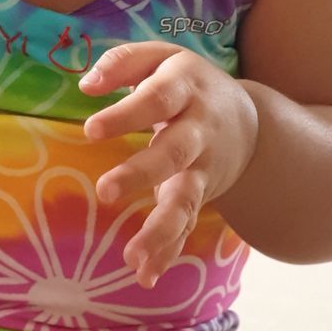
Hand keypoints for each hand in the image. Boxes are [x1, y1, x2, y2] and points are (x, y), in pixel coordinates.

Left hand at [79, 41, 258, 288]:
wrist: (245, 118)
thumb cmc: (185, 82)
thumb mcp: (160, 56)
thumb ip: (122, 62)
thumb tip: (86, 85)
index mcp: (184, 89)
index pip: (156, 99)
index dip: (126, 115)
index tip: (90, 130)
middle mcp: (198, 131)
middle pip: (173, 153)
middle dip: (142, 174)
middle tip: (106, 191)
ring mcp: (203, 168)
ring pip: (186, 200)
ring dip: (161, 229)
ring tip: (133, 255)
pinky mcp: (201, 195)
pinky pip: (187, 225)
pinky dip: (169, 251)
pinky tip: (146, 274)